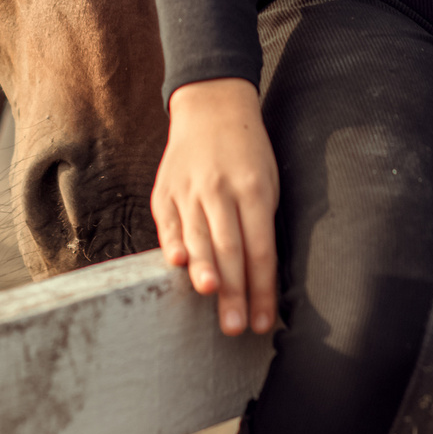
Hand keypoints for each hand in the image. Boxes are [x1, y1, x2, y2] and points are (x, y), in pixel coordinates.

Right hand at [152, 77, 279, 335]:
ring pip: (197, 237)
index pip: (260, 249)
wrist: (211, 106)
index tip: (265, 322)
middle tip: (235, 327)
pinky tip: (177, 266)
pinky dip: (171, 244)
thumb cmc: (248, 152)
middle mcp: (220, 190)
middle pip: (229, 249)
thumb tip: (261, 278)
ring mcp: (189, 188)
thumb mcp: (267, 181)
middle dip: (233, 292)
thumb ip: (262, 223)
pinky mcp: (164, 190)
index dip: (262, 289)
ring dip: (204, 272)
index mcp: (253, 189)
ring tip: (210, 299)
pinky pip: (168, 223)